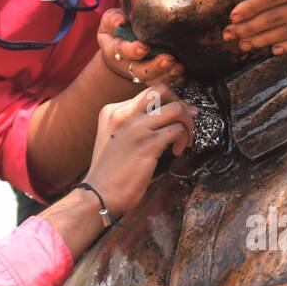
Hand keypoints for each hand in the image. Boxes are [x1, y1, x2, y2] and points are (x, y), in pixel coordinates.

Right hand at [83, 86, 195, 217]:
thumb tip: (161, 119)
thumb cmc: (109, 172)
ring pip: (176, 108)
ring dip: (187, 123)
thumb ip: (131, 125)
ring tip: (184, 139)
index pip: (148, 94)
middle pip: (162, 91)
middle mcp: (124, 114)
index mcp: (113, 111)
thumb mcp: (113, 138)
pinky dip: (183, 139)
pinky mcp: (148, 144)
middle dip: (180, 103)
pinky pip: (177, 130)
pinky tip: (176, 152)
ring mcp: (136, 128)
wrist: (98, 194)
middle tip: (186, 120)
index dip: (167, 103)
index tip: (175, 116)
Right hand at [96, 8, 182, 84]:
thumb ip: (114, 19)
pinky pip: (163, 82)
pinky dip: (173, 80)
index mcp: (113, 49)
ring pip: (152, 79)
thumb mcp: (111, 20)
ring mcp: (140, 73)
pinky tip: (182, 74)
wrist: (121, 46)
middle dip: (154, 67)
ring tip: (178, 67)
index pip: (120, 51)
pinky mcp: (153, 77)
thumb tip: (119, 21)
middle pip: (139, 70)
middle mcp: (126, 65)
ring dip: (166, 74)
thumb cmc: (118, 28)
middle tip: (169, 59)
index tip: (144, 47)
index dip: (132, 51)